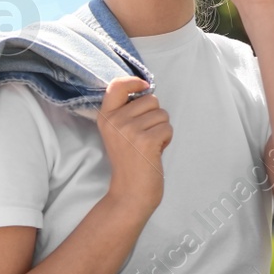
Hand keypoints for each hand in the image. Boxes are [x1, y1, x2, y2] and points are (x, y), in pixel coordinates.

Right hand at [96, 76, 170, 214]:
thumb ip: (126, 112)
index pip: (117, 85)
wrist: (130, 192)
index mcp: (106, 117)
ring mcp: (130, 130)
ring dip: (161, 129)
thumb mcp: (118, 132)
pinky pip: (168, 128)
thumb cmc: (129, 161)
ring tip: (148, 145)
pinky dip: (166, 140)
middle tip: (144, 136)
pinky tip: (155, 152)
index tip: (143, 86)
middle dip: (154, 115)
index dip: (133, 81)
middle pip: (150, 99)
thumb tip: (146, 91)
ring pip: (162, 114)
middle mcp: (115, 121)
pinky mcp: (147, 140)